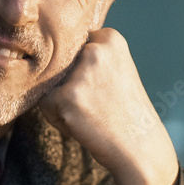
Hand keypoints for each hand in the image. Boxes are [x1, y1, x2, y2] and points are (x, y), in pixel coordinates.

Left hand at [38, 28, 178, 184]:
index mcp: (110, 37)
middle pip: (58, 63)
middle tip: (96, 103)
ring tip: (88, 113)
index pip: (72, 46)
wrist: (140, 147)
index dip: (80, 69)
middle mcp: (95, 49)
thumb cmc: (124, 111)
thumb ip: (88, 56)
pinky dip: (56, 117)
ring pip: (49, 83)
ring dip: (61, 100)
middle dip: (68, 84)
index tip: (101, 86)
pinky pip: (44, 103)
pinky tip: (81, 124)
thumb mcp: (116, 69)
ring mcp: (81, 72)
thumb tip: (42, 54)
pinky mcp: (66, 97)